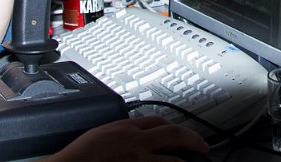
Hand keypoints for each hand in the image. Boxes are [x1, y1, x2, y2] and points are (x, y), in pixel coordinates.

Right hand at [46, 116, 209, 160]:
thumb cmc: (77, 157)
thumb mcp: (101, 133)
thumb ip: (121, 132)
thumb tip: (136, 135)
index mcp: (125, 128)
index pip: (158, 121)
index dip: (174, 127)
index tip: (182, 133)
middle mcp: (136, 143)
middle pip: (174, 135)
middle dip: (193, 140)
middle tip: (204, 147)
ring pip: (173, 161)